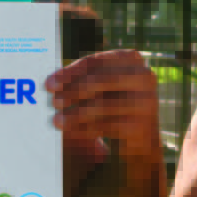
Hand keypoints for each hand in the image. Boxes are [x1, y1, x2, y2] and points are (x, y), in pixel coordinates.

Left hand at [46, 50, 160, 161]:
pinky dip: (86, 129)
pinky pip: (108, 126)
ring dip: (75, 114)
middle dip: (73, 91)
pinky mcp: (144, 126)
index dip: (70, 73)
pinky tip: (70, 131)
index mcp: (132, 59)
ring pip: (104, 105)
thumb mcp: (100, 87)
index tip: (48, 84)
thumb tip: (49, 84)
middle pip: (102, 80)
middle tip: (52, 102)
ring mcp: (147, 101)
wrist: (141, 137)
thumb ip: (80, 79)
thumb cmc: (113, 103)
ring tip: (56, 121)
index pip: (96, 61)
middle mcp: (145, 76)